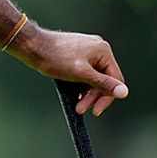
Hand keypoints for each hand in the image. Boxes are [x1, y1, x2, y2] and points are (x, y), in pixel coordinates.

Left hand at [10, 26, 128, 115]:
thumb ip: (103, 83)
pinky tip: (75, 95)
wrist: (32, 46)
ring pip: (94, 78)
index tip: (96, 111)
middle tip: (81, 109)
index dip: (106, 97)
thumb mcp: (81, 74)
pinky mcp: (77, 55)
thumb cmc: (55, 58)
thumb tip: (124, 92)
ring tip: (77, 105)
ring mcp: (87, 51)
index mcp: (103, 51)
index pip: (115, 79)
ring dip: (87, 93)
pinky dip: (81, 86)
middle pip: (104, 80)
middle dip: (93, 97)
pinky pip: (85, 74)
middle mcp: (98, 49)